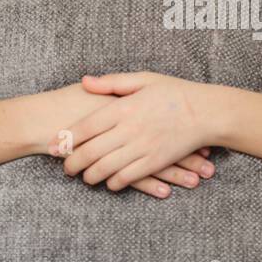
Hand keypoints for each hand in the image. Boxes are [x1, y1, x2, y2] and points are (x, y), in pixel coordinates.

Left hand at [48, 72, 212, 191]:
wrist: (207, 112)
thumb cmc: (175, 93)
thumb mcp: (143, 79)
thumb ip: (111, 82)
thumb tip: (84, 82)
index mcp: (123, 107)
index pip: (85, 127)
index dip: (65, 139)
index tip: (53, 146)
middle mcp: (129, 129)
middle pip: (91, 151)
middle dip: (73, 163)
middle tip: (66, 168)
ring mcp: (142, 147)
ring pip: (106, 168)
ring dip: (90, 176)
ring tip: (84, 178)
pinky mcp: (155, 161)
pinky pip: (128, 177)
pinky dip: (114, 183)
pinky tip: (109, 183)